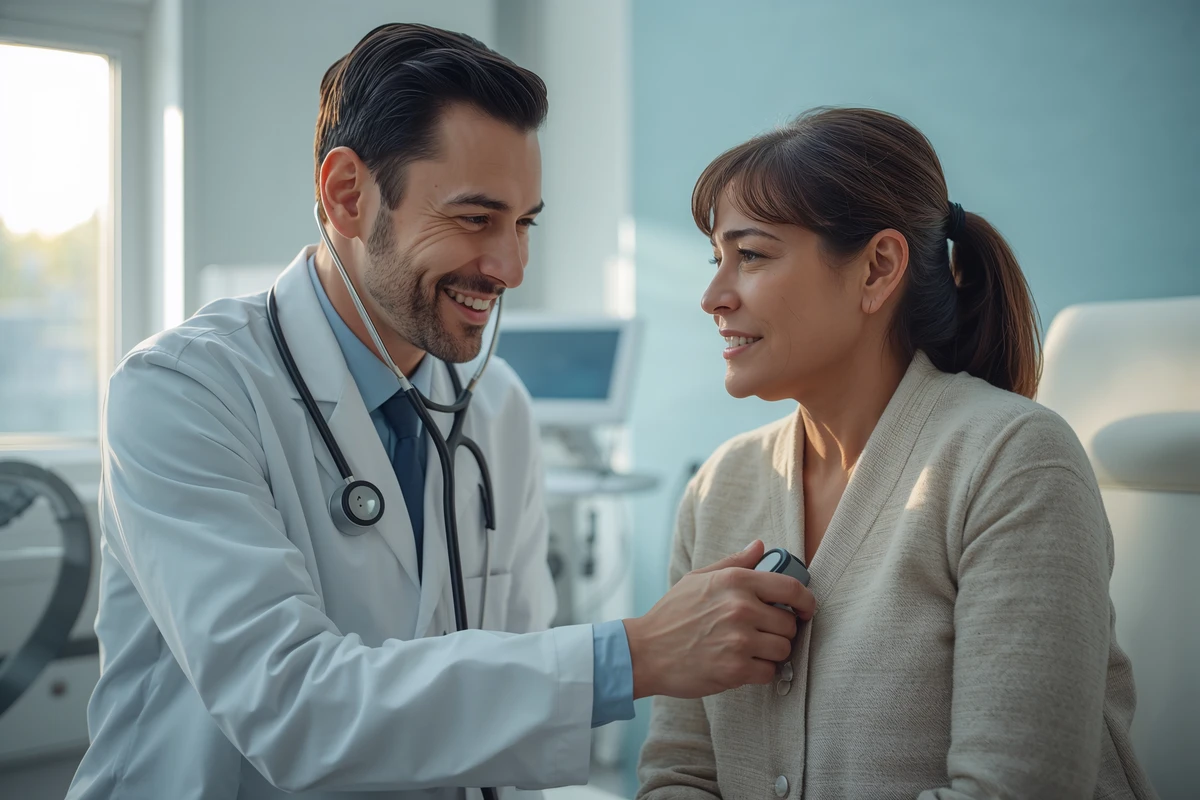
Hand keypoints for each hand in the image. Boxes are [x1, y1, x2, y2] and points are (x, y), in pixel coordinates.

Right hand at [623, 540, 815, 699]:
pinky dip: (760, 672)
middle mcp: (740, 608)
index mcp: (735, 581)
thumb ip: (734, 563)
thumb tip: (760, 546)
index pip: (790, 588)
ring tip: (751, 650)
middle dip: (781, 631)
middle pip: (789, 624)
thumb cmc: (671, 615)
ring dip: (772, 653)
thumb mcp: (698, 579)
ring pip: (783, 649)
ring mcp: (739, 640)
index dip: (806, 600)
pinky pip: (769, 672)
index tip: (805, 609)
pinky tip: (743, 665)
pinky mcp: (735, 669)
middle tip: (763, 634)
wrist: (645, 652)